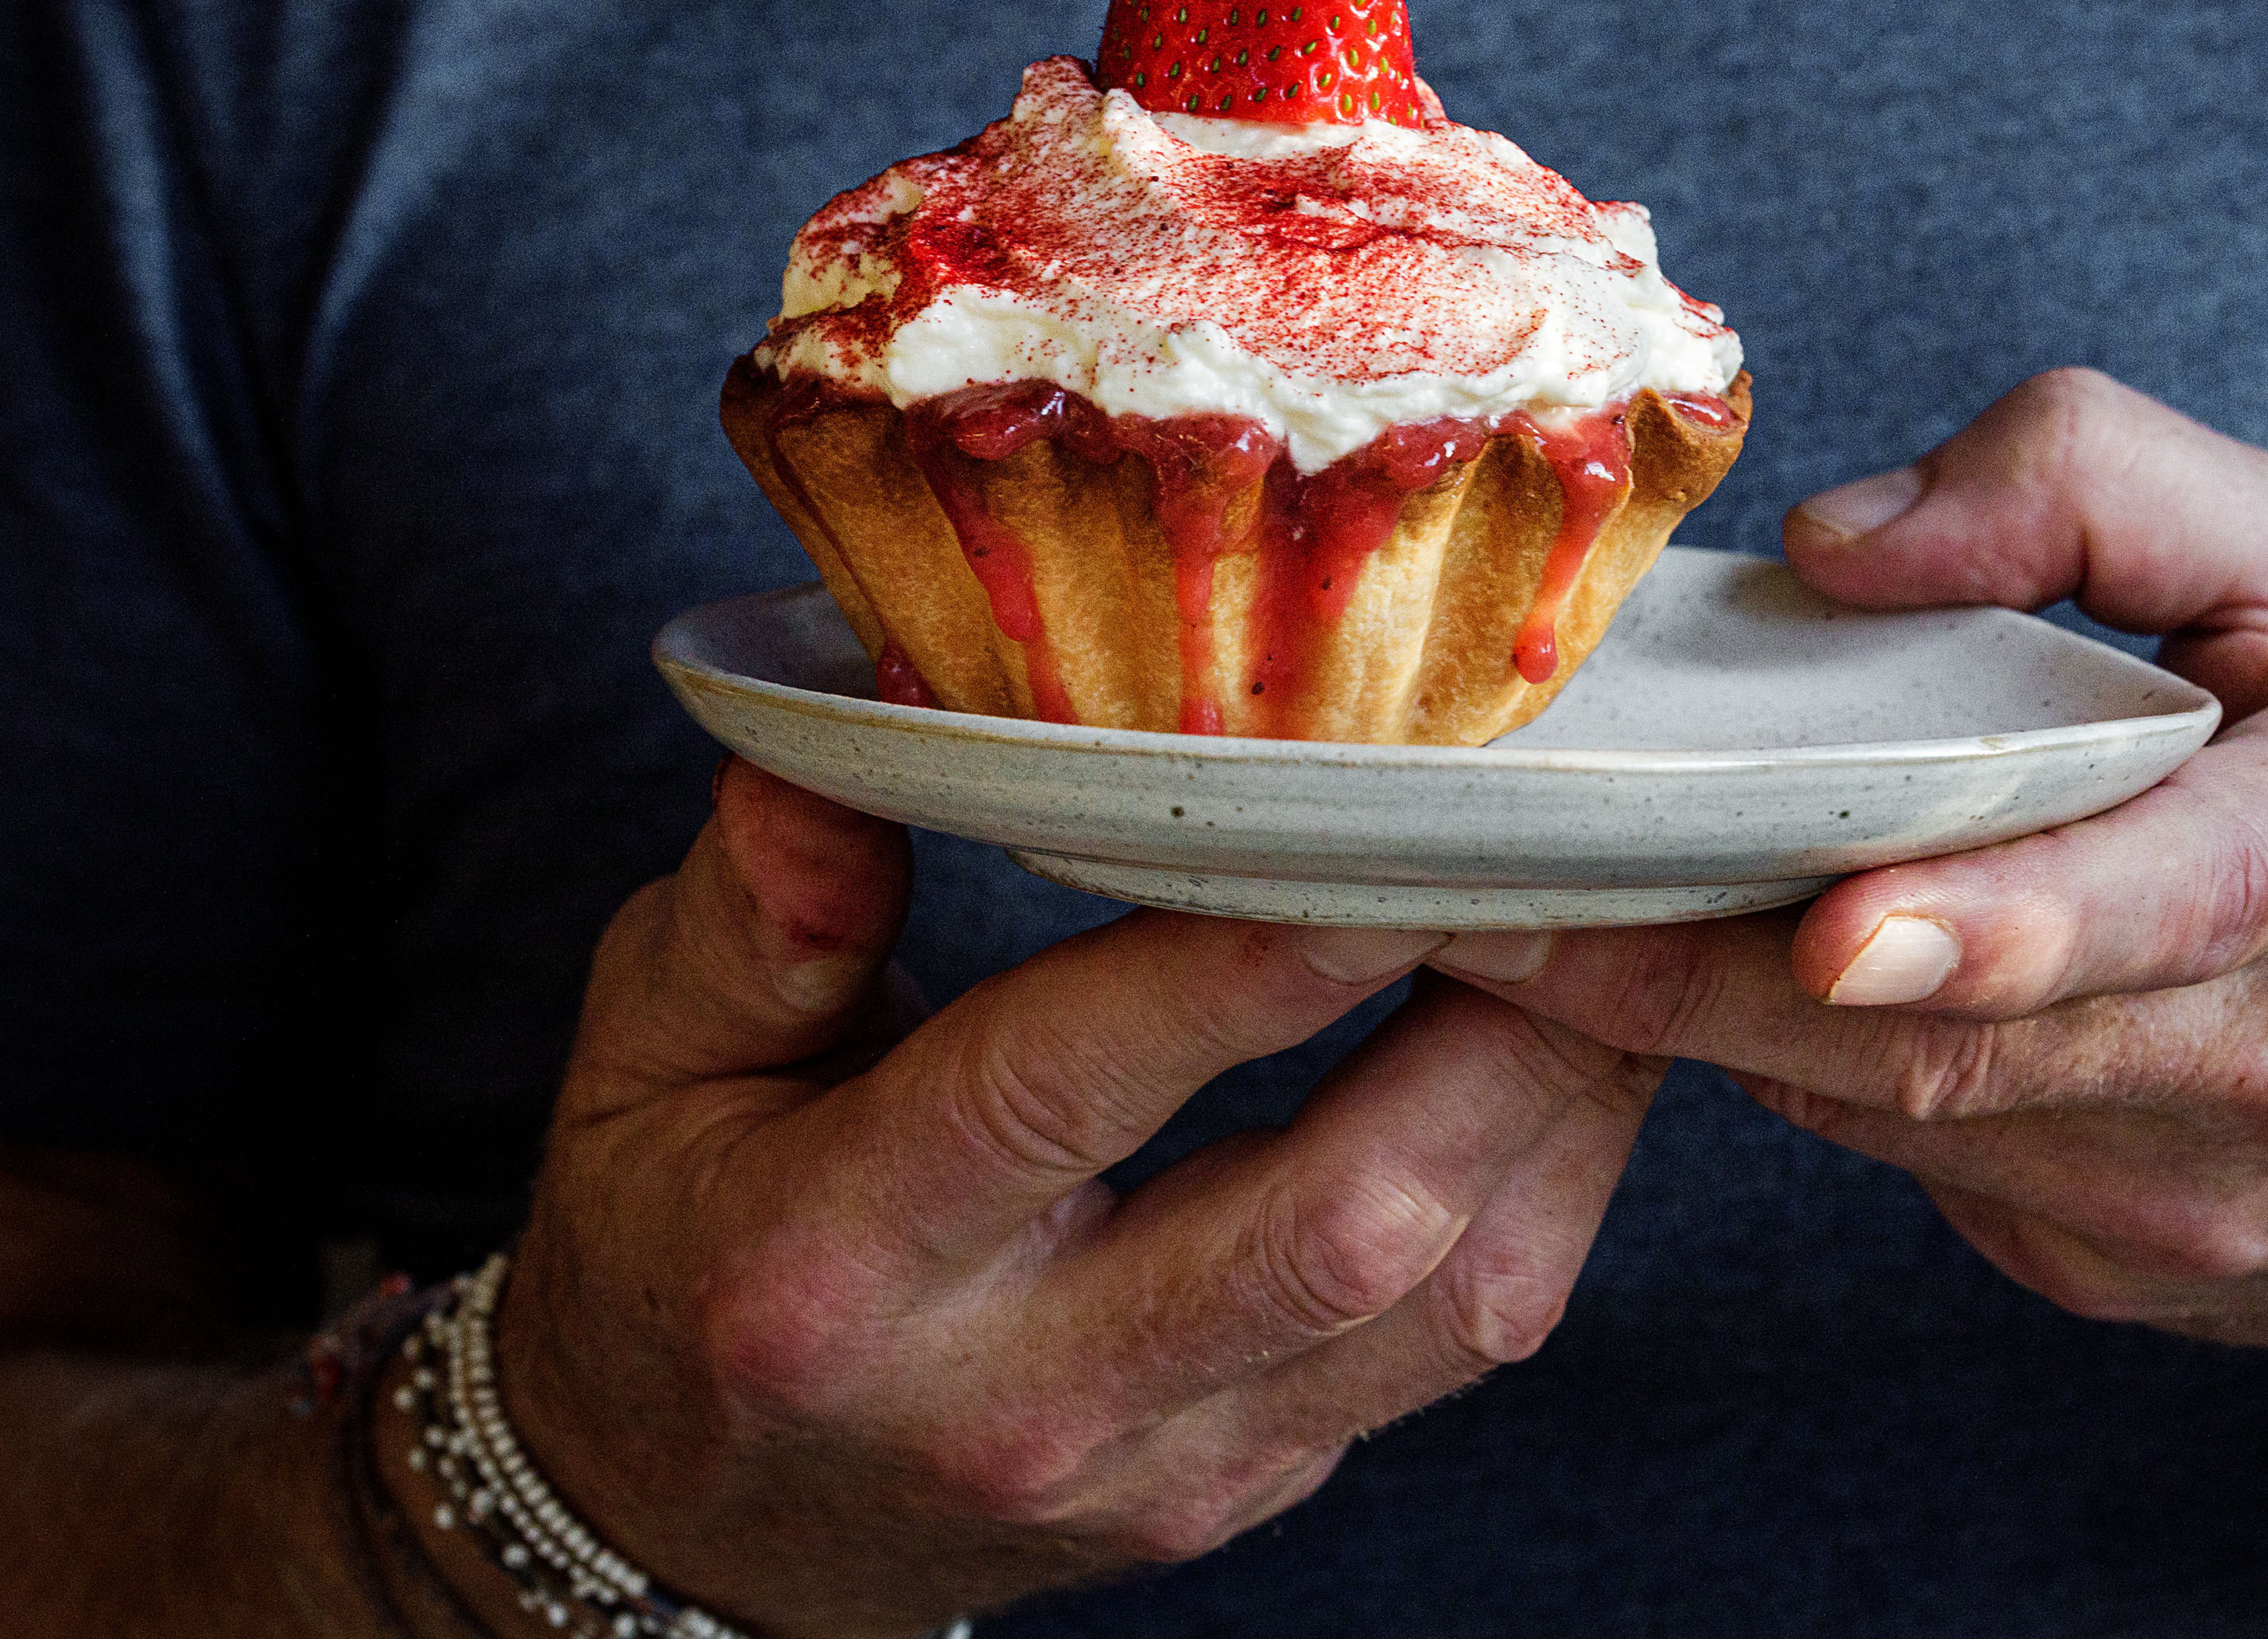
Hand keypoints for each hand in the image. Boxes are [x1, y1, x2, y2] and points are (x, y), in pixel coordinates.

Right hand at [487, 760, 1662, 1636]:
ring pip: (1443, 1303)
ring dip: (1566, 1111)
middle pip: (1335, 1222)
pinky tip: (1570, 1059)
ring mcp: (1161, 1464)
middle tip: (1577, 853)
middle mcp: (1024, 1390)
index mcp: (841, 1260)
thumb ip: (751, 912)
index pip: (1071, 1088)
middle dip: (1496, 1029)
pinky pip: (1450, 1349)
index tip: (1397, 821)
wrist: (699, 1517)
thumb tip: (838, 750)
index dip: (1249, 956)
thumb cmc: (679, 1238)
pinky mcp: (1246, 1488)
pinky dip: (1548, 1194)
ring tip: (1620, 938)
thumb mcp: (646, 1058)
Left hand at [1432, 368, 2267, 1350]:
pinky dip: (1808, 1065)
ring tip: (1548, 920)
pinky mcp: (2124, 1265)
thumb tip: (1834, 553)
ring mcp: (2204, 1197)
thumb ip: (2095, 488)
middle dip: (1701, 984)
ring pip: (1901, 1115)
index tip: (1833, 930)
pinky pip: (1914, 1158)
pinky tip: (1743, 974)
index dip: (1998, 923)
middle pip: (1962, 1046)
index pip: (2174, 900)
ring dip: (1713, 1021)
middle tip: (1489, 909)